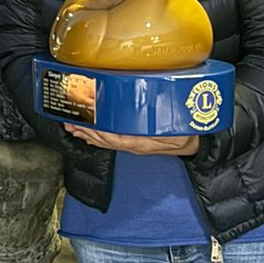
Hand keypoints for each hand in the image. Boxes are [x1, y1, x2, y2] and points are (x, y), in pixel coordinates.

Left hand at [65, 126, 199, 154]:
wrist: (195, 141)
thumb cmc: (185, 132)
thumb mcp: (172, 127)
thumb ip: (156, 124)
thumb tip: (139, 117)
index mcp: (139, 141)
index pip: (110, 137)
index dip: (94, 130)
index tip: (80, 121)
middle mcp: (133, 144)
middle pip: (103, 139)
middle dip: (84, 131)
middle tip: (68, 122)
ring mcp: (133, 144)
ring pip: (105, 140)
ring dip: (88, 134)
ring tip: (73, 127)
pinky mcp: (135, 142)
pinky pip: (112, 140)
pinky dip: (98, 136)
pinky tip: (91, 132)